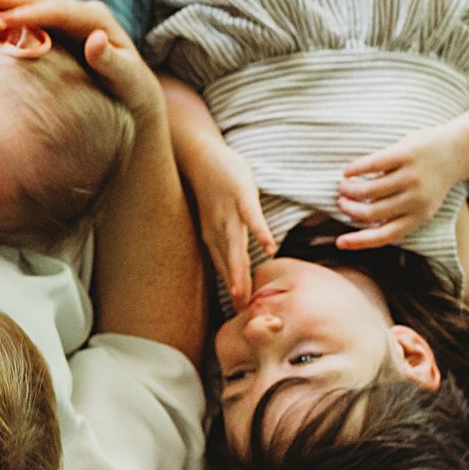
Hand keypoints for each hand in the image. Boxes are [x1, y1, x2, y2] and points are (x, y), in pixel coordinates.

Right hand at [0, 0, 160, 119]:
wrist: (135, 91)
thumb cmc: (131, 88)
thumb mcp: (127, 78)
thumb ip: (112, 61)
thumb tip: (95, 40)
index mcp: (95, 19)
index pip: (57, 12)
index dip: (29, 14)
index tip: (2, 20)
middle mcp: (82, 12)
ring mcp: (70, 18)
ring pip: (34, 3)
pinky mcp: (61, 28)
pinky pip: (33, 16)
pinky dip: (11, 11)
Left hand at [185, 137, 273, 308]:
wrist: (199, 155)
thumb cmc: (213, 188)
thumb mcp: (216, 218)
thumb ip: (226, 240)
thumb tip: (237, 261)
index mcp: (213, 237)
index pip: (224, 268)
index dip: (233, 289)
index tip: (242, 313)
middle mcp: (218, 229)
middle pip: (228, 263)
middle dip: (234, 289)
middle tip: (241, 314)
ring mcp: (229, 213)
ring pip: (235, 246)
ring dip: (238, 270)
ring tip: (244, 293)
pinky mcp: (240, 195)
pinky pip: (251, 217)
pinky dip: (260, 232)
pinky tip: (269, 248)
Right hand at [335, 127, 463, 249]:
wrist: (458, 150)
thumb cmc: (432, 180)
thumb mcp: (422, 204)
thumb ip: (399, 215)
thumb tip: (363, 222)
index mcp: (419, 216)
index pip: (385, 236)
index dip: (359, 242)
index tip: (339, 242)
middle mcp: (415, 199)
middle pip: (370, 212)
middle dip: (350, 209)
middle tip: (342, 202)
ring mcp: (411, 176)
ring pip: (367, 190)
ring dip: (349, 190)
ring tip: (344, 186)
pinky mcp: (405, 154)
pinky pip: (371, 165)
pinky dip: (354, 170)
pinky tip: (347, 171)